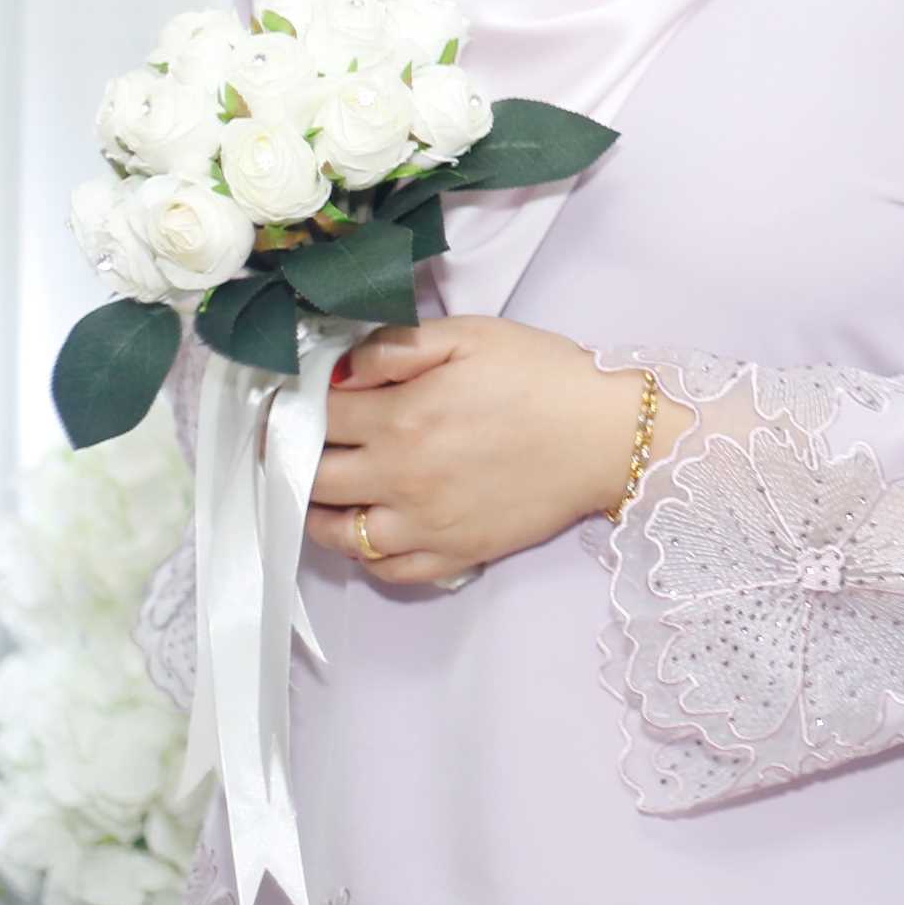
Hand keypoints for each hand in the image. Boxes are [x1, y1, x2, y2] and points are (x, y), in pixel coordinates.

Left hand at [304, 316, 658, 583]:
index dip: (301, 403)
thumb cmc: (543, 375)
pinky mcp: (453, 555)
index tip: (299, 399)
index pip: (320, 415)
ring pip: (338, 534)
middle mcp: (402, 477)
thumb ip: (400, 345)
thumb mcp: (473, 335)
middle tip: (299, 443)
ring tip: (328, 489)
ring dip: (321, 510)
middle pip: (314, 478)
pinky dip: (368, 552)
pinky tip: (375, 526)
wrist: (607, 435)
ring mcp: (424, 524)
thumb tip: (343, 369)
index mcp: (403, 417)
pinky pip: (387, 570)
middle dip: (296, 457)